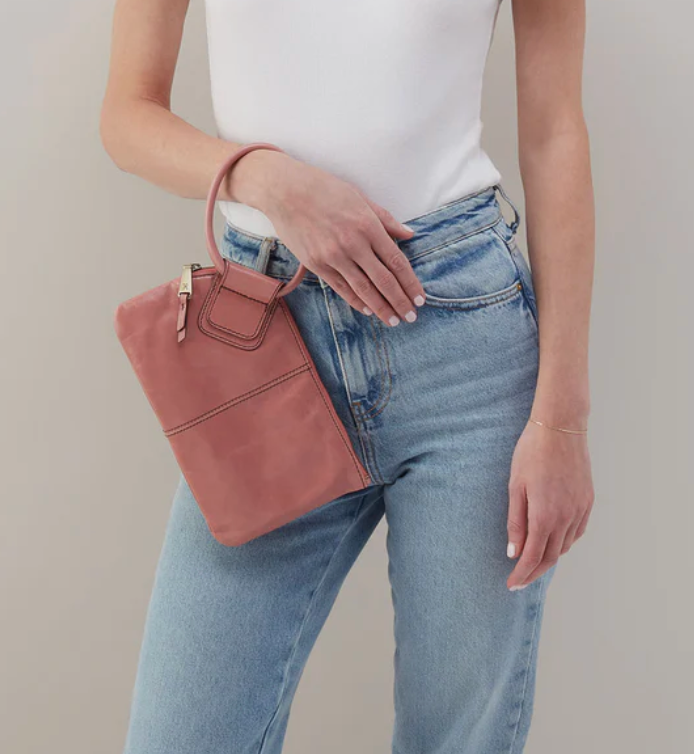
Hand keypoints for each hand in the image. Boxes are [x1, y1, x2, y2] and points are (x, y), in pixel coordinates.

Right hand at [243, 150, 425, 325]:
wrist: (285, 191)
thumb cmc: (324, 188)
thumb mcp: (360, 197)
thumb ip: (386, 219)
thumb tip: (410, 235)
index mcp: (368, 225)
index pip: (396, 262)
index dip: (410, 283)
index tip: (420, 298)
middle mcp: (353, 244)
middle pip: (383, 281)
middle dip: (400, 301)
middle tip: (412, 317)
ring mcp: (333, 256)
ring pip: (363, 289)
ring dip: (381, 308)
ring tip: (394, 321)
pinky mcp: (316, 264)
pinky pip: (341, 288)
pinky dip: (356, 301)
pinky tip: (369, 311)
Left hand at [506, 419, 593, 589]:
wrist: (560, 427)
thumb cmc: (531, 453)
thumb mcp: (515, 487)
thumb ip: (515, 522)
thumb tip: (514, 552)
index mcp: (545, 516)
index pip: (533, 557)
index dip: (522, 574)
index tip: (511, 585)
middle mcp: (566, 517)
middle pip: (551, 557)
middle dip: (534, 571)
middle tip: (519, 580)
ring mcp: (580, 509)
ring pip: (566, 545)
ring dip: (550, 557)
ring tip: (533, 562)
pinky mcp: (588, 500)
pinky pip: (578, 531)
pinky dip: (565, 542)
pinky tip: (555, 541)